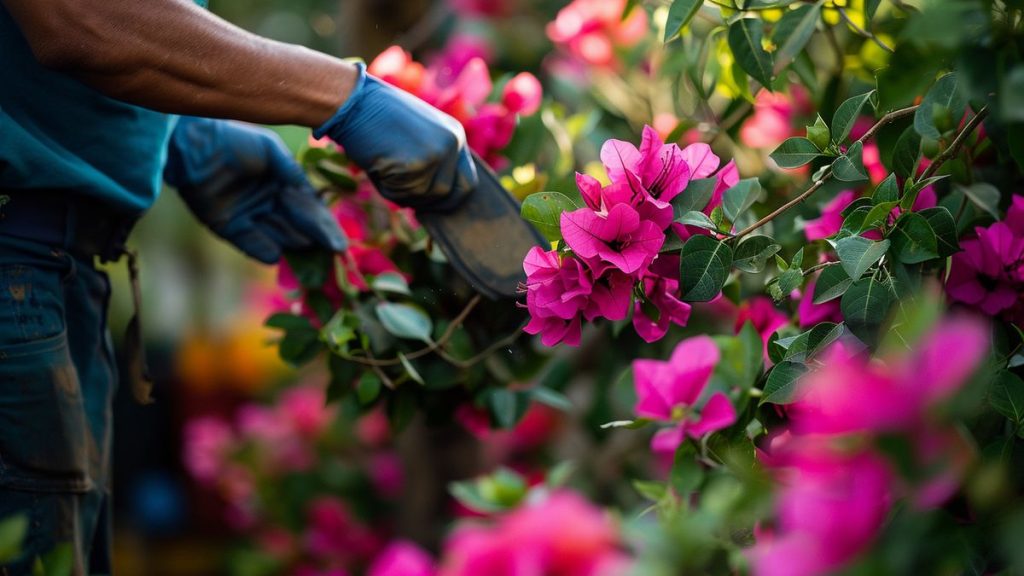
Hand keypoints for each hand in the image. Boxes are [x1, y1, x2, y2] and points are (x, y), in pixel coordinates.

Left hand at [164, 117, 347, 263]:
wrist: (194, 144)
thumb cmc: (234, 140)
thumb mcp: (270, 150)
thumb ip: (292, 172)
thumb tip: (312, 196)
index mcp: (283, 185)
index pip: (310, 209)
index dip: (325, 225)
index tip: (339, 243)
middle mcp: (270, 203)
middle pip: (299, 227)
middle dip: (316, 239)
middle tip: (333, 252)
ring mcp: (251, 217)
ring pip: (279, 237)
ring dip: (294, 246)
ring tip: (311, 252)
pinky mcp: (229, 227)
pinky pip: (252, 244)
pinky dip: (264, 250)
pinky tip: (278, 254)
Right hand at [313, 63, 477, 211]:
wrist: (353, 101)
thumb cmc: (378, 117)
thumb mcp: (417, 132)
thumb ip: (432, 159)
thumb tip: (435, 196)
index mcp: (455, 135)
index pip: (467, 183)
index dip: (449, 197)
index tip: (430, 201)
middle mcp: (451, 145)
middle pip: (445, 195)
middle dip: (424, 199)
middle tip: (401, 186)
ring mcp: (434, 156)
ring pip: (422, 197)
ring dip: (401, 191)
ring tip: (384, 165)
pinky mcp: (414, 166)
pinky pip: (401, 194)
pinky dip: (385, 188)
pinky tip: (377, 164)